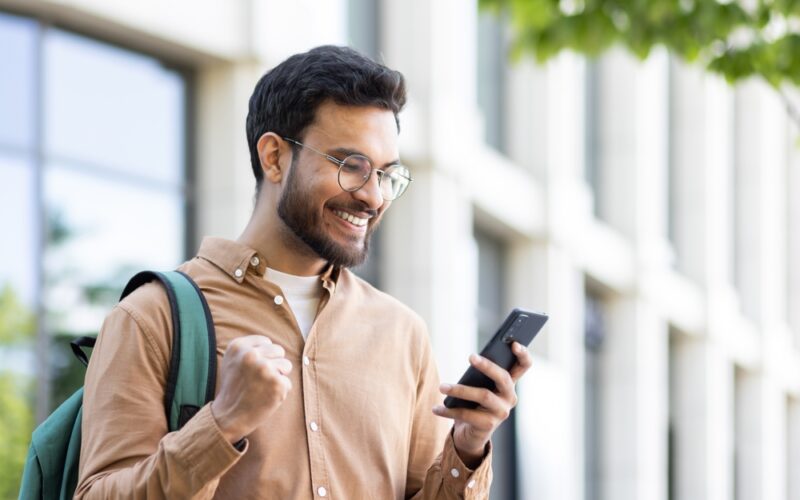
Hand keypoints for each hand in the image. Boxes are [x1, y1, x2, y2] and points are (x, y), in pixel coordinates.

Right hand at [211, 335, 292, 443]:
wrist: (229, 416)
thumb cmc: (234, 388)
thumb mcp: (232, 361)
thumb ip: (249, 348)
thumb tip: (272, 344)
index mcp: (238, 346)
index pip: (266, 342)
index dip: (263, 356)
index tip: (251, 370)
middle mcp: (250, 355)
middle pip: (279, 350)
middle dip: (273, 364)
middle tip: (258, 380)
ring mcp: (264, 368)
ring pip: (286, 365)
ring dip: (278, 377)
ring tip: (262, 387)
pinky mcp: (276, 383)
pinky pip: (287, 383)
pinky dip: (280, 392)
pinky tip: (265, 397)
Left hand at [432, 342, 532, 466]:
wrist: (470, 435)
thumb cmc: (473, 404)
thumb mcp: (478, 386)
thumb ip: (479, 375)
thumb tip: (472, 359)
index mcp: (509, 384)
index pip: (523, 366)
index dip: (523, 354)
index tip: (514, 343)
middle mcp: (509, 397)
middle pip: (503, 378)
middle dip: (488, 366)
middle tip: (471, 357)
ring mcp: (501, 412)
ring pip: (483, 395)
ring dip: (460, 389)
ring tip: (442, 386)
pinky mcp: (488, 425)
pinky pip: (468, 414)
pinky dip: (449, 410)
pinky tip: (436, 408)